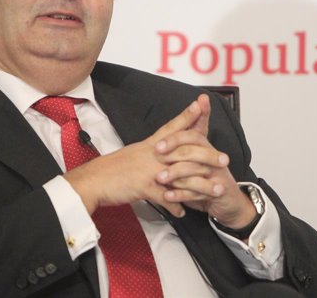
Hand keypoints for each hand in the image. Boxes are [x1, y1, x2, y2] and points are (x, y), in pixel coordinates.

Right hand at [62, 97, 210, 216]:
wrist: (92, 181)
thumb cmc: (110, 169)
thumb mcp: (132, 155)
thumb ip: (149, 156)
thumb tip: (162, 158)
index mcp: (149, 145)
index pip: (171, 127)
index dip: (187, 116)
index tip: (201, 105)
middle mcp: (151, 154)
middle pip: (184, 150)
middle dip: (207, 154)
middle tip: (224, 159)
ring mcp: (148, 170)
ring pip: (181, 174)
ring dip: (200, 184)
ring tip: (215, 190)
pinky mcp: (143, 186)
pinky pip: (164, 197)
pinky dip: (175, 205)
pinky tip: (183, 212)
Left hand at [154, 95, 257, 229]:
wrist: (230, 203)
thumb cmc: (209, 181)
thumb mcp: (198, 163)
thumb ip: (185, 148)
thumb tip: (172, 132)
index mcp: (207, 149)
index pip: (192, 136)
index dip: (175, 139)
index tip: (157, 146)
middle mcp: (214, 159)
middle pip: (193, 150)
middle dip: (172, 153)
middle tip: (156, 157)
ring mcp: (217, 175)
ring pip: (194, 170)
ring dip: (175, 173)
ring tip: (159, 179)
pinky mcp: (219, 191)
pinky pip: (197, 192)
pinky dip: (181, 194)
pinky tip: (168, 196)